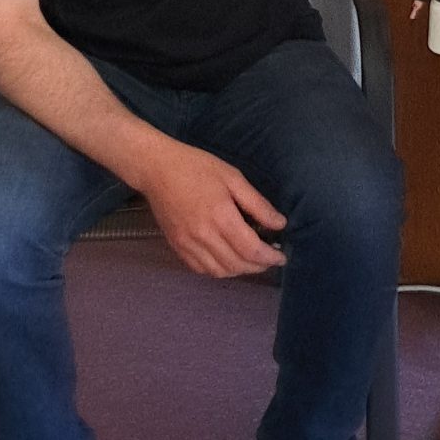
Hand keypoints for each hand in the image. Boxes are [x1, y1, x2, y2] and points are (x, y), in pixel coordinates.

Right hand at [136, 143, 286, 278]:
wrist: (157, 169)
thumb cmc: (197, 167)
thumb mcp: (233, 177)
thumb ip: (257, 204)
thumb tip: (279, 224)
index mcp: (220, 216)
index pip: (251, 250)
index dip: (270, 258)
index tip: (282, 257)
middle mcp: (203, 236)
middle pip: (237, 264)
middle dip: (259, 266)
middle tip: (270, 258)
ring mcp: (187, 244)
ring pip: (220, 271)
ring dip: (240, 271)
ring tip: (252, 261)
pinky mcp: (176, 247)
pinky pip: (201, 269)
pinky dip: (219, 270)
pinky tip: (227, 260)